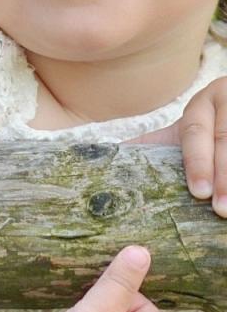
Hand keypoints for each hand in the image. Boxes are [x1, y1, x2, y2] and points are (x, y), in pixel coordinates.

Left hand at [127, 77, 226, 216]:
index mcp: (202, 104)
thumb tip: (98, 161)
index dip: (197, 162)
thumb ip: (152, 145)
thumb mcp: (184, 130)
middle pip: (226, 141)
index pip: (195, 132)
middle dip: (224, 177)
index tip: (198, 192)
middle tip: (220, 210)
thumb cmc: (210, 130)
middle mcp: (226, 101)